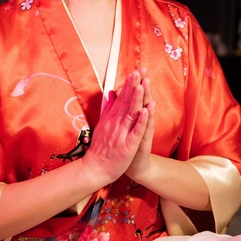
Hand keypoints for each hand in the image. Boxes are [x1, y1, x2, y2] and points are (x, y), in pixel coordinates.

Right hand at [82, 68, 149, 183]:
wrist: (95, 169)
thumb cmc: (100, 148)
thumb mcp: (102, 125)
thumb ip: (108, 109)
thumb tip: (111, 94)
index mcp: (111, 118)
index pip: (121, 98)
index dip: (128, 85)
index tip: (134, 72)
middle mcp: (116, 123)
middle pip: (126, 102)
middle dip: (133, 86)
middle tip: (139, 71)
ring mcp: (121, 133)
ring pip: (131, 113)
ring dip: (136, 99)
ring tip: (141, 85)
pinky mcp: (127, 145)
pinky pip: (135, 131)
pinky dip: (140, 121)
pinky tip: (145, 111)